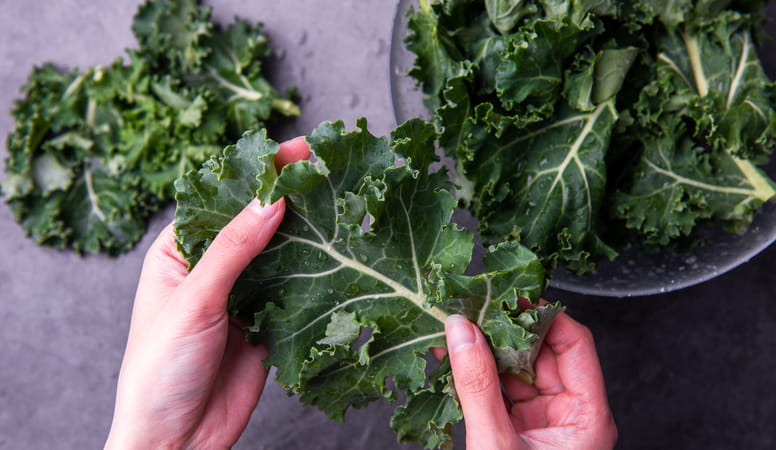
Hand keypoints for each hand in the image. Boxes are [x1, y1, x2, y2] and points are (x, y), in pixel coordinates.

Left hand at [105, 138, 309, 448]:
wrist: (175, 442)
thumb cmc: (157, 371)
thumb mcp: (193, 301)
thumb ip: (234, 250)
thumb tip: (270, 200)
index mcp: (179, 252)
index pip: (222, 198)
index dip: (258, 170)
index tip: (296, 149)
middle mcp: (211, 269)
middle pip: (254, 221)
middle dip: (289, 196)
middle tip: (327, 169)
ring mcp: (241, 296)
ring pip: (279, 254)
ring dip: (306, 233)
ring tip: (339, 202)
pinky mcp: (266, 322)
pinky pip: (294, 290)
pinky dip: (315, 274)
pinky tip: (336, 256)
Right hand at [444, 312, 616, 449]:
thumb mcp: (495, 441)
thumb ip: (477, 385)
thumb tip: (462, 333)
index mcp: (588, 418)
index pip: (575, 345)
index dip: (544, 317)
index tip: (513, 300)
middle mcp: (570, 417)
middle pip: (542, 355)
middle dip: (506, 332)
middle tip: (476, 311)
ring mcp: (543, 425)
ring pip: (516, 373)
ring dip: (486, 353)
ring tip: (458, 331)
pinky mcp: (517, 433)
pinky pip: (498, 394)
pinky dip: (475, 377)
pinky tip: (452, 360)